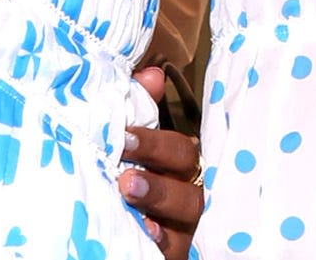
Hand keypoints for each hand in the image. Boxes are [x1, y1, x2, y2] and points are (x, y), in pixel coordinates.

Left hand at [120, 64, 205, 259]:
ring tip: (130, 200)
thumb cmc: (137, 171)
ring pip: (186, 219)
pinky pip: (179, 249)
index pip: (180, 151)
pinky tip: (147, 232)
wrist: (130, 223)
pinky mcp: (180, 251)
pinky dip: (164, 241)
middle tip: (125, 178)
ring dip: (159, 208)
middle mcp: (192, 194)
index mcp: (182, 165)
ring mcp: (188, 227)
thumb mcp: (136, 143)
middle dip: (157, 182)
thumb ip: (142, 108)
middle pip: (187, 189)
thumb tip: (152, 74)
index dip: (154, 143)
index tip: (123, 135)